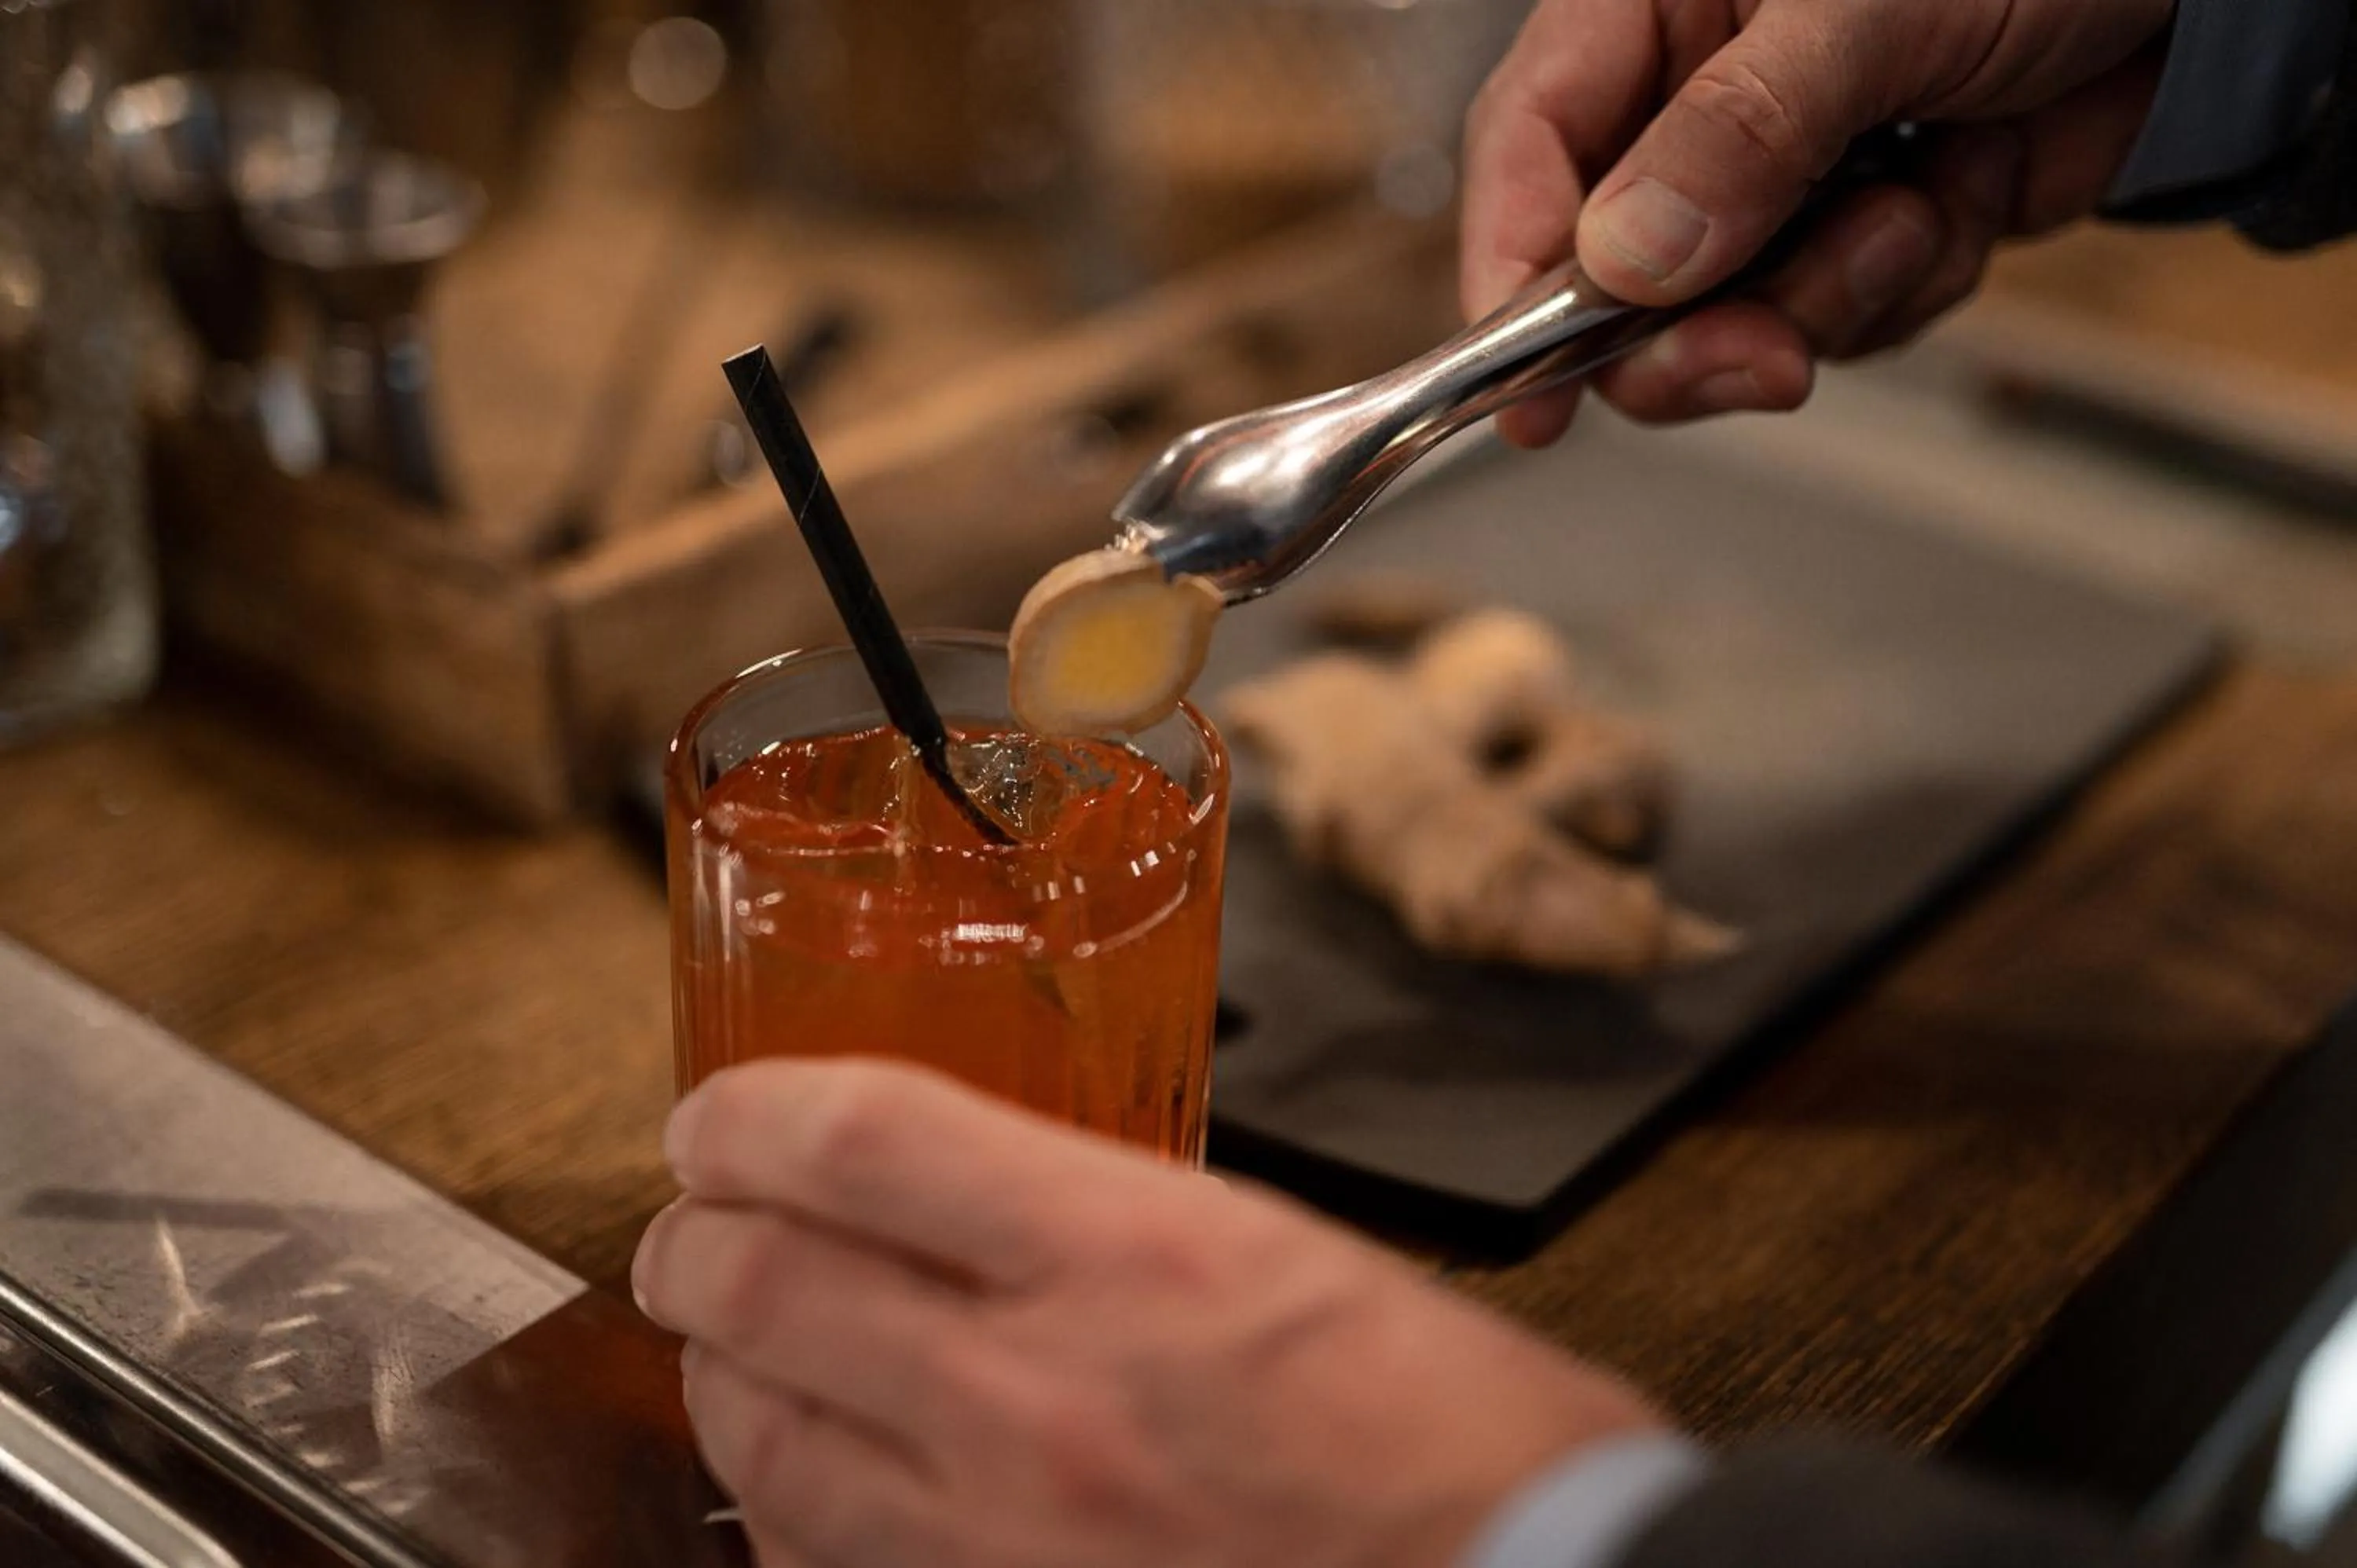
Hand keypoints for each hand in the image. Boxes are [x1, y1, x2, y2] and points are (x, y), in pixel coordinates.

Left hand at [633, 1059, 1661, 1567]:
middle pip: (761, 1286)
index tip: (723, 1113)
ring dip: (718, 1378)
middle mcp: (1040, 1401)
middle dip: (691, 1241)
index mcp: (1135, 1259)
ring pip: (758, 1446)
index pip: (861, 1138)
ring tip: (728, 1347)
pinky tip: (807, 1488)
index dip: (751, 1112)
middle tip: (690, 1225)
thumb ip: (1125, 1225)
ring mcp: (1003, 1543)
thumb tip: (994, 1204)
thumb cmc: (1459, 1440)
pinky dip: (786, 1518)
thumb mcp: (1298, 1261)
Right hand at [1461, 0, 2174, 440]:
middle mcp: (1694, 103)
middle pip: (1615, 275)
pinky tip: (1959, 198)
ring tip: (1918, 206)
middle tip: (1766, 356)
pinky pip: (1838, 321)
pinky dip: (1908, 285)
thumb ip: (1740, 130)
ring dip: (1835, 298)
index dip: (1509, 276)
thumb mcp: (1872, 7)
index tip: (1530, 396)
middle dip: (1696, 335)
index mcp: (1653, 11)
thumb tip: (1626, 259)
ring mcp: (1776, 179)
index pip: (1529, 152)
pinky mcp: (1857, 231)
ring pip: (1730, 319)